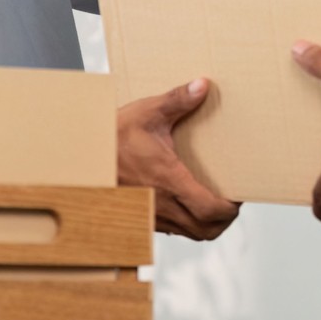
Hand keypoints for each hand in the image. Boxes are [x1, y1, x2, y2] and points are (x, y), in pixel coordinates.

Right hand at [118, 78, 240, 240]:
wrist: (83, 156)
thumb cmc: (113, 136)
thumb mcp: (146, 113)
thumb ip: (177, 100)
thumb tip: (203, 86)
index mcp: (169, 180)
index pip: (210, 210)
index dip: (230, 209)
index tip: (237, 196)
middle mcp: (162, 204)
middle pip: (207, 230)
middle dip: (225, 219)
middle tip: (231, 201)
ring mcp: (152, 214)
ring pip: (191, 233)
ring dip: (207, 224)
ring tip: (213, 204)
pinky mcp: (143, 217)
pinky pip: (174, 230)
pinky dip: (188, 223)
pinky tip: (187, 202)